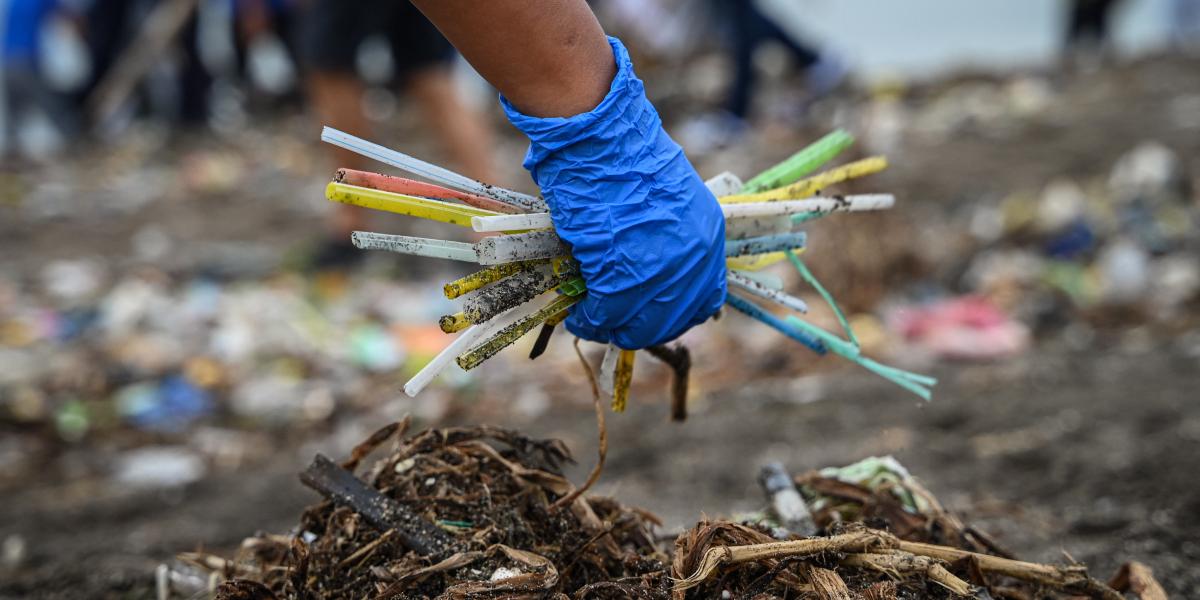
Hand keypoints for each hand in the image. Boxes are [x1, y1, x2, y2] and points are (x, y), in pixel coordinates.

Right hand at [503, 37, 726, 348]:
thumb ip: (666, 236)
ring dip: (610, 326)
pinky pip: (606, 313)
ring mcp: (661, 270)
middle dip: (638, 327)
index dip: (672, 314)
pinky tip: (577, 315)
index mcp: (707, 236)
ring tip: (588, 319)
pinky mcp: (624, 275)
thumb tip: (645, 268)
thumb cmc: (623, 154)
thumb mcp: (666, 198)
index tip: (646, 314)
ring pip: (637, 323)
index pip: (704, 300)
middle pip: (670, 320)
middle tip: (611, 323)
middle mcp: (693, 259)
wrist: (601, 136)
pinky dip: (589, 319)